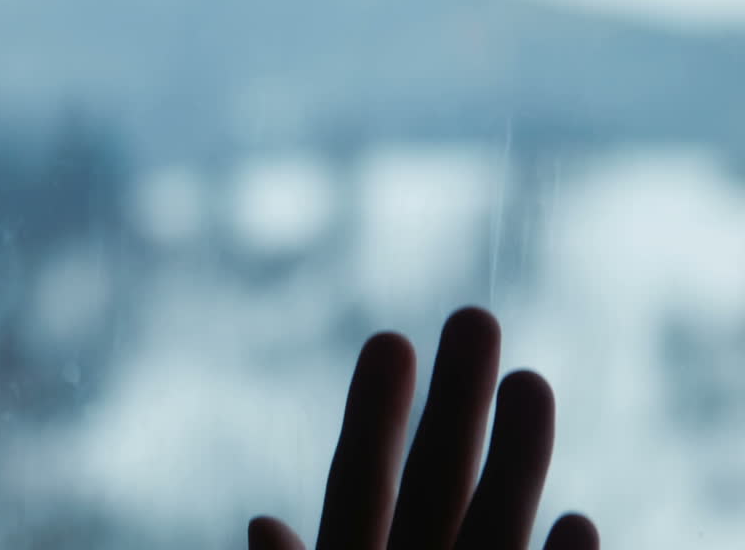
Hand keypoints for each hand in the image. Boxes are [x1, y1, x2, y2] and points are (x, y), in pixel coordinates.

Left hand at [248, 306, 598, 549]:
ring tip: (531, 380)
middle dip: (456, 401)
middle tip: (474, 316)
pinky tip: (579, 522)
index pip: (358, 481)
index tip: (391, 339)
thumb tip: (262, 523)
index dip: (373, 413)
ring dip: (519, 458)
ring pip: (496, 525)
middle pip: (435, 480)